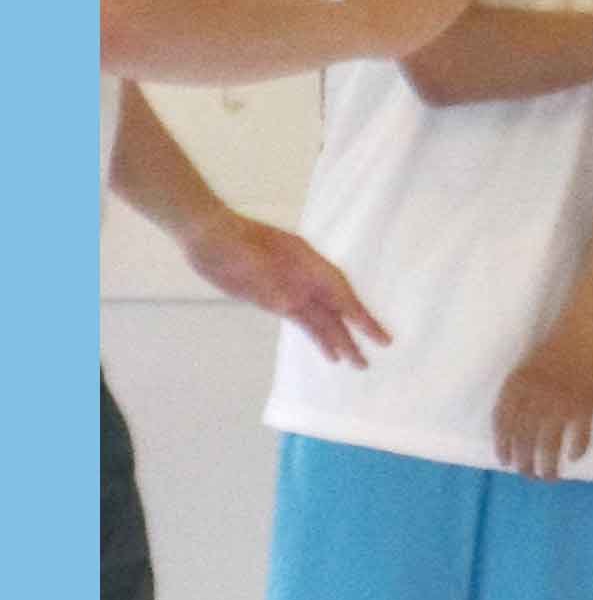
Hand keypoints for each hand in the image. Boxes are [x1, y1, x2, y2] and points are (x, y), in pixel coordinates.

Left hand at [184, 211, 389, 361]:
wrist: (206, 236)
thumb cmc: (226, 240)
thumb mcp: (245, 256)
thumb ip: (268, 279)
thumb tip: (289, 304)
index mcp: (305, 262)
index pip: (339, 292)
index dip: (360, 315)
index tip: (379, 336)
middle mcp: (304, 278)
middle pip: (335, 309)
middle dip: (354, 334)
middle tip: (367, 363)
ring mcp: (291, 289)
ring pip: (321, 318)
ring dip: (337, 339)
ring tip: (355, 363)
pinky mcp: (275, 300)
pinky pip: (303, 321)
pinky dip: (317, 336)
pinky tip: (328, 351)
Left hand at [491, 330, 592, 479]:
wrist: (580, 335)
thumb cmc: (550, 352)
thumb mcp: (522, 372)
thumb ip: (515, 397)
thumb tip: (510, 429)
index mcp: (516, 388)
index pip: (503, 424)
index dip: (502, 446)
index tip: (504, 461)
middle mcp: (535, 399)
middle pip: (524, 440)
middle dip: (523, 463)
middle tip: (527, 474)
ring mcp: (561, 405)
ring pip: (549, 445)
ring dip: (547, 466)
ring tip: (548, 477)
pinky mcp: (584, 407)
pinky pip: (580, 437)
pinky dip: (577, 450)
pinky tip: (574, 457)